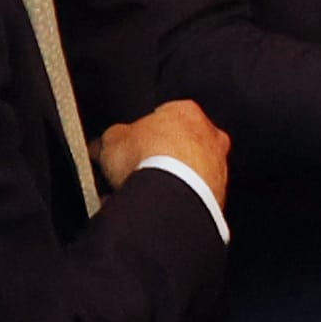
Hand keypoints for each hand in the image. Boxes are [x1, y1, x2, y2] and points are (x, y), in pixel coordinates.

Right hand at [96, 97, 231, 207]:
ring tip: (141, 197)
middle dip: (158, 160)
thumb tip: (102, 146)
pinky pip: (192, 197)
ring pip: (188, 174)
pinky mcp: (218, 196)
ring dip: (167, 184)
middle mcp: (210, 137)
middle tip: (134, 174)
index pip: (163, 117)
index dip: (142, 135)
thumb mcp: (113, 139)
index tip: (129, 149)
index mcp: (186, 112)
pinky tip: (154, 210)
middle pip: (179, 146)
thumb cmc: (151, 159)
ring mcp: (217, 168)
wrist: (172, 195)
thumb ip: (111, 139)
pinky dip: (175, 203)